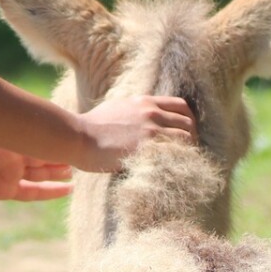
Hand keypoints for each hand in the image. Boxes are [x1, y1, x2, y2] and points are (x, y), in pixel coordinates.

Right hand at [0, 131, 74, 247]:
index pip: (32, 190)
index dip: (50, 190)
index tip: (69, 189)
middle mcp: (5, 170)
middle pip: (40, 171)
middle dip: (57, 170)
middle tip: (77, 167)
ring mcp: (5, 153)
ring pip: (37, 155)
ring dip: (55, 154)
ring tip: (75, 153)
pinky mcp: (1, 138)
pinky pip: (27, 139)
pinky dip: (42, 139)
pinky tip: (58, 138)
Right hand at [74, 95, 195, 172]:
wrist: (78, 136)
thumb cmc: (91, 125)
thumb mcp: (116, 107)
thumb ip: (134, 110)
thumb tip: (140, 118)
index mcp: (145, 102)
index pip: (182, 106)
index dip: (188, 120)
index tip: (186, 132)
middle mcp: (151, 113)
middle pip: (189, 123)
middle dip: (192, 137)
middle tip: (187, 151)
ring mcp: (151, 130)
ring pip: (187, 139)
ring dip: (188, 151)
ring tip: (182, 163)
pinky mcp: (147, 148)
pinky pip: (176, 154)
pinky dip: (180, 161)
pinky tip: (175, 169)